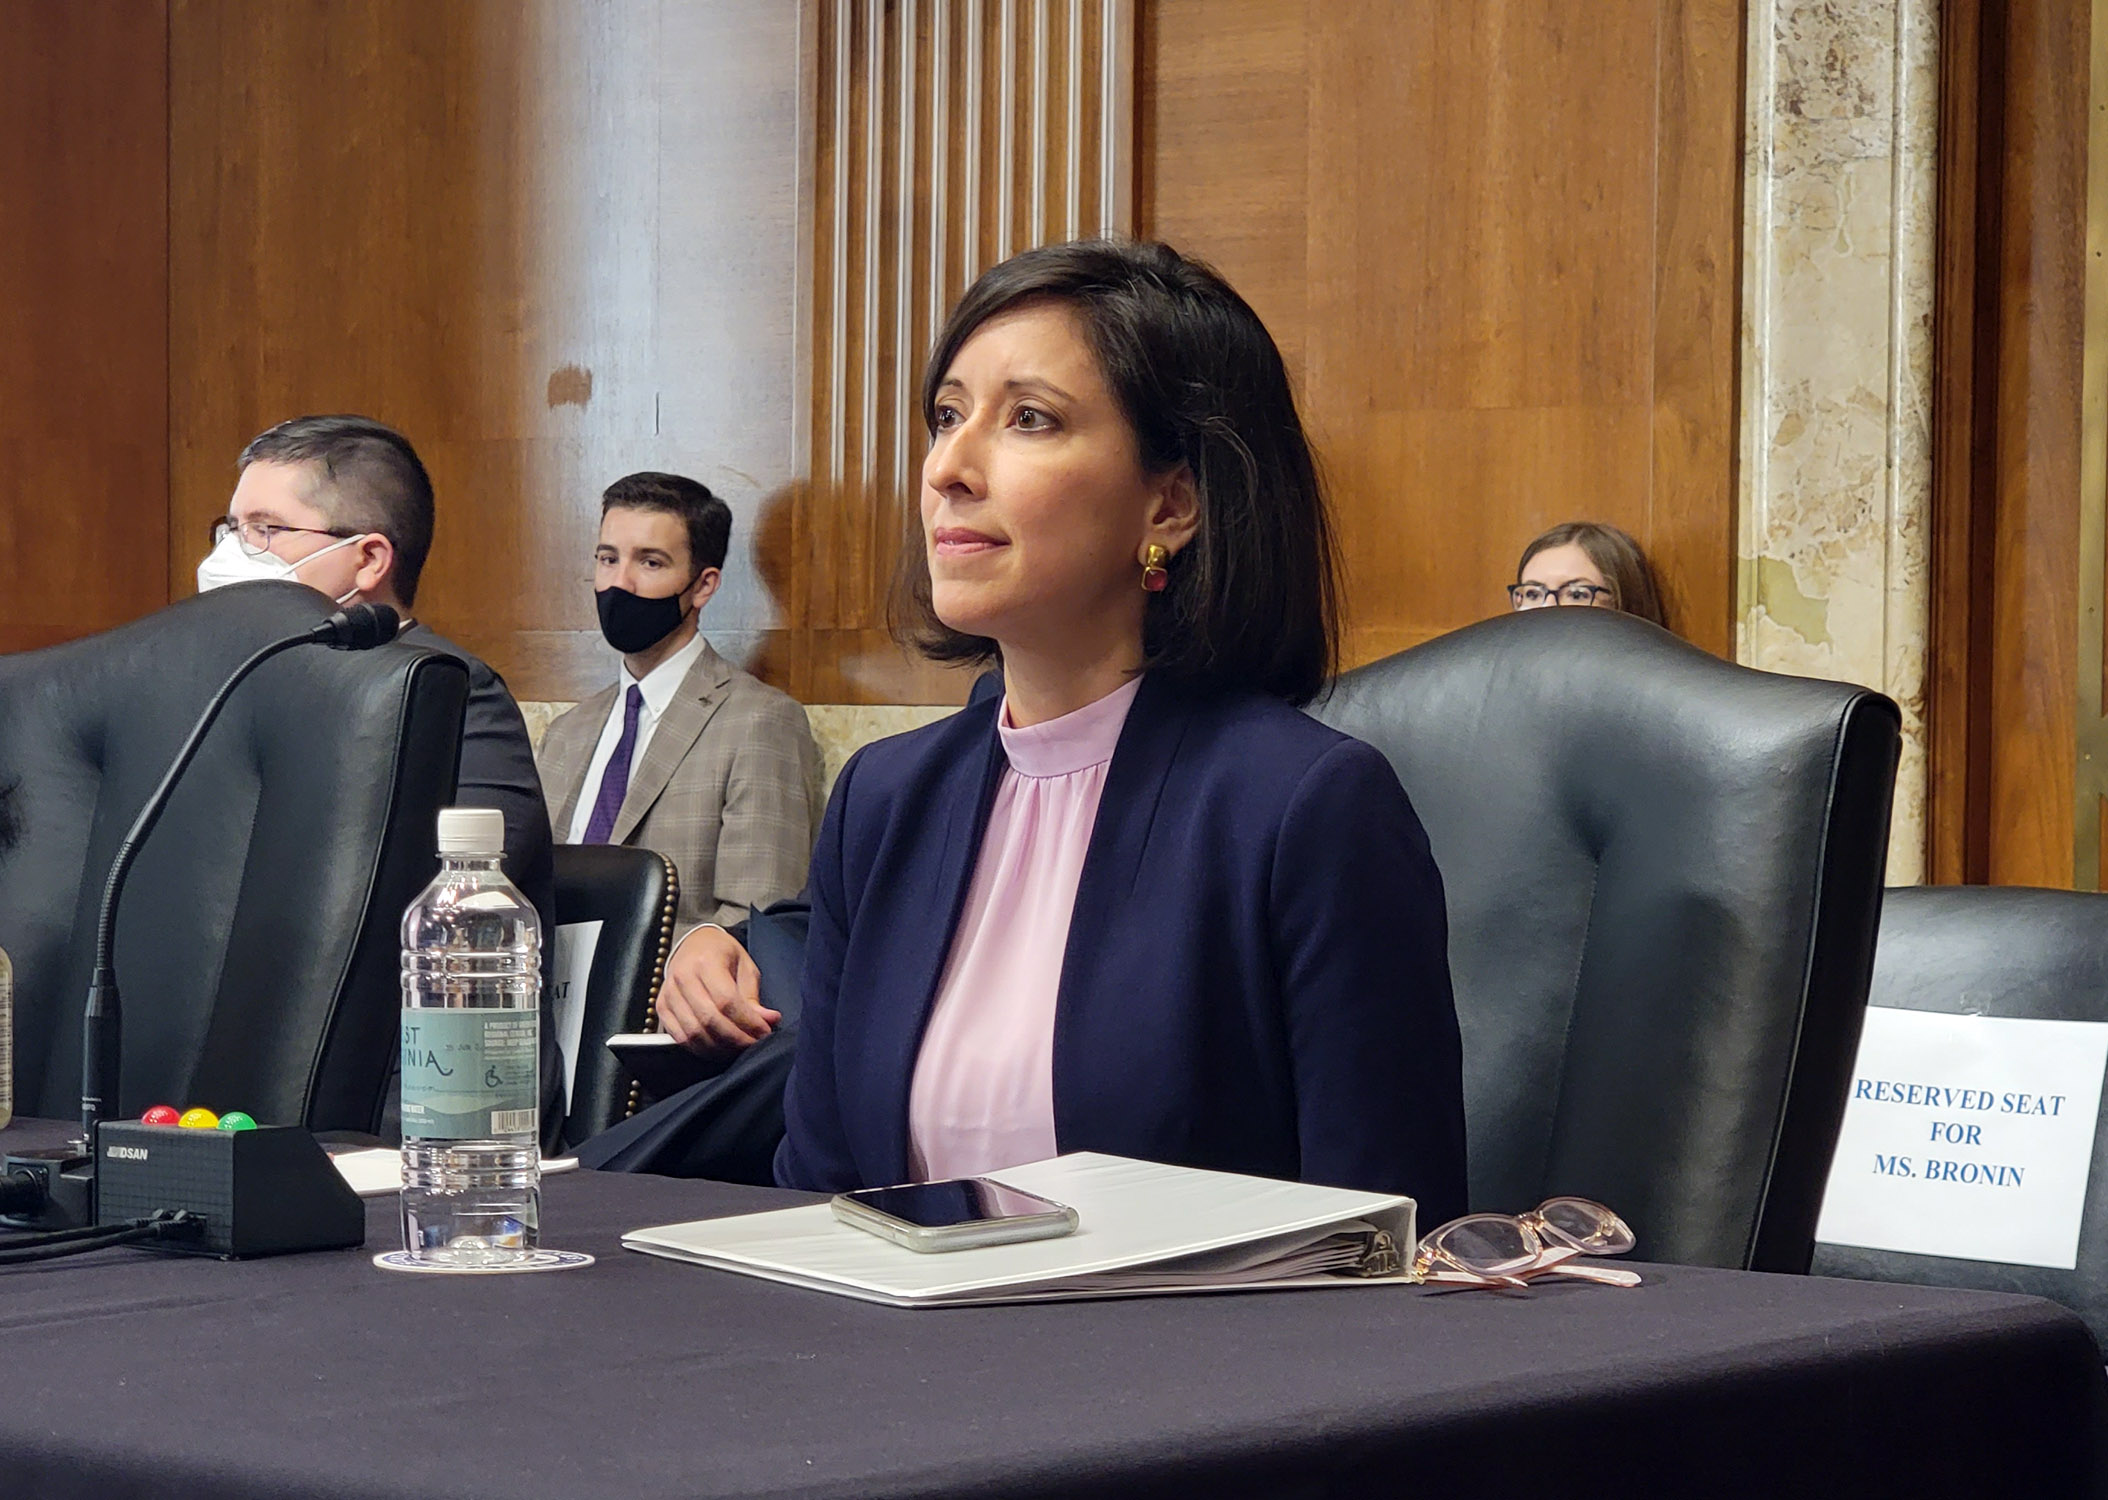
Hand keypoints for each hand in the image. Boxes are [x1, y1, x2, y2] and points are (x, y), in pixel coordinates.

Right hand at [655, 925, 780, 1054]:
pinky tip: (719, 1047)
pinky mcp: (662, 1008)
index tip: (764, 1031)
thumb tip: (768, 1020)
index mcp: (706, 961)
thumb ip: (753, 997)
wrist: (695, 945)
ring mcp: (669, 994)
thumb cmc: (722, 954)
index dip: (748, 1022)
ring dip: (720, 1047)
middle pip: (709, 1020)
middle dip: (736, 1038)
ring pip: (694, 1033)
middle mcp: (683, 977)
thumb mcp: (745, 967)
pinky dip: (701, 1048)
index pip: (726, 1001)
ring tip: (738, 1047)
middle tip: (754, 1042)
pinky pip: (680, 1038)